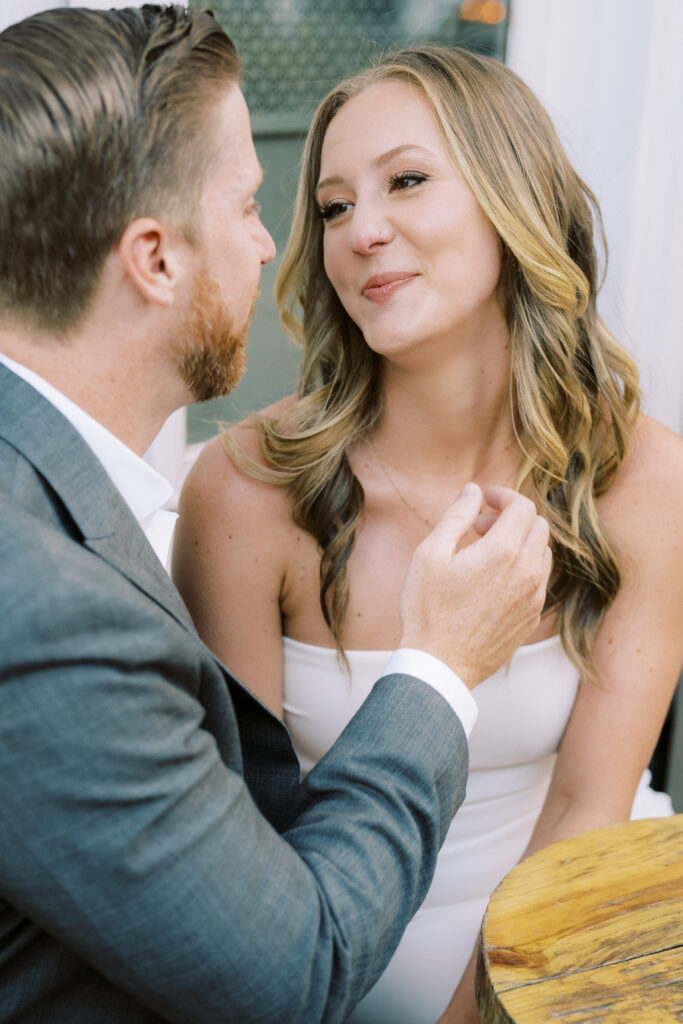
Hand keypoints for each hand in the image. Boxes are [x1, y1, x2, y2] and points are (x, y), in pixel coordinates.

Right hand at [398, 483, 550, 688]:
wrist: (440, 665)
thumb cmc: (428, 610)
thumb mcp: (430, 554)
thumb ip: (456, 516)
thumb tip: (473, 490)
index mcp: (503, 552)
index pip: (523, 507)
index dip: (504, 496)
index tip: (485, 500)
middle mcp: (527, 573)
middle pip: (539, 526)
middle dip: (512, 517)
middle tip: (480, 526)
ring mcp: (534, 598)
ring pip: (543, 553)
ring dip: (520, 542)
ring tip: (486, 552)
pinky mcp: (531, 617)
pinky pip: (539, 580)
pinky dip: (523, 567)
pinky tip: (493, 579)